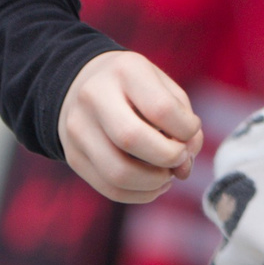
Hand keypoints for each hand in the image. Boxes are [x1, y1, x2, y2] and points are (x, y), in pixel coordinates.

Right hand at [58, 50, 201, 202]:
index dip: (186, 130)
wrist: (82, 85)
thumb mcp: (164, 88)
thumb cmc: (136, 89)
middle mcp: (94, 96)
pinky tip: (154, 184)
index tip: (190, 131)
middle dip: (168, 157)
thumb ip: (184, 124)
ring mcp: (78, 128)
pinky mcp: (73, 156)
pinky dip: (141, 194)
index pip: (162, 109)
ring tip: (167, 174)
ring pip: (118, 173)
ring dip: (154, 182)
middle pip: (132, 139)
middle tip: (180, 158)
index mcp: (124, 70)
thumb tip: (184, 168)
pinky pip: (110, 189)